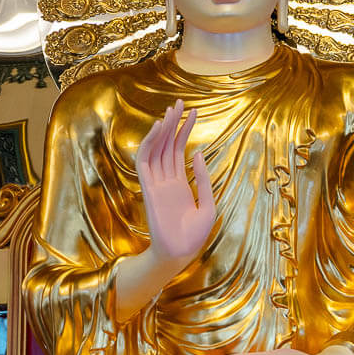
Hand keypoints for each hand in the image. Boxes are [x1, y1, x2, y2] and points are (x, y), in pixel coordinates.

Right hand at [136, 100, 214, 267]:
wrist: (181, 253)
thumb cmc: (194, 235)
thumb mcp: (208, 204)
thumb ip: (203, 179)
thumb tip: (197, 153)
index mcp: (180, 184)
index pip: (179, 150)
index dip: (185, 130)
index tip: (192, 112)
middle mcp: (166, 180)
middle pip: (167, 145)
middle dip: (173, 123)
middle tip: (180, 102)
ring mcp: (157, 183)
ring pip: (157, 148)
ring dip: (163, 128)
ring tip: (172, 109)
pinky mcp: (148, 188)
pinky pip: (145, 161)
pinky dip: (150, 143)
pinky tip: (159, 128)